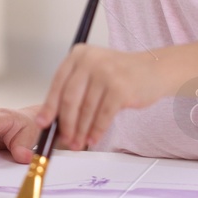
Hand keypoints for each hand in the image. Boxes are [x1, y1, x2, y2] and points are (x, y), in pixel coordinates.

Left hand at [37, 44, 167, 150]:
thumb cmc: (121, 73)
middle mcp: (90, 60)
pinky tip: (93, 138)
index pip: (57, 83)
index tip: (43, 123)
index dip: (49, 107)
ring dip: (81, 131)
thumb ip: (75, 89)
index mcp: (79, 54)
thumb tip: (54, 118)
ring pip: (86, 110)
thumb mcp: (94, 71)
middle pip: (70, 99)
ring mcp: (106, 73)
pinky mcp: (120, 89)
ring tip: (79, 143)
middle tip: (65, 139)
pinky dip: (97, 131)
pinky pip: (103, 116)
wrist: (154, 69)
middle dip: (66, 124)